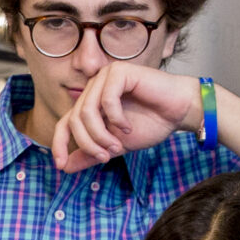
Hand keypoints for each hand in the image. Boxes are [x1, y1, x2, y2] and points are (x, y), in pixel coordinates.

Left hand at [52, 61, 201, 172]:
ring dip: (101, 134)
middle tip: (106, 156)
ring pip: (87, 111)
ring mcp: (105, 77)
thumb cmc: (151, 124)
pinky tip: (128, 126)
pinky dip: (116, 118)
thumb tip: (65, 167)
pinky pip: (106, 100)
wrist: (179, 112)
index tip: (61, 165)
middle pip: (75, 120)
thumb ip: (91, 154)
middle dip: (89, 143)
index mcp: (91, 102)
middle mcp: (94, 87)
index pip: (65, 122)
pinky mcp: (119, 72)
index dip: (60, 144)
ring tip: (118, 144)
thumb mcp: (115, 146)